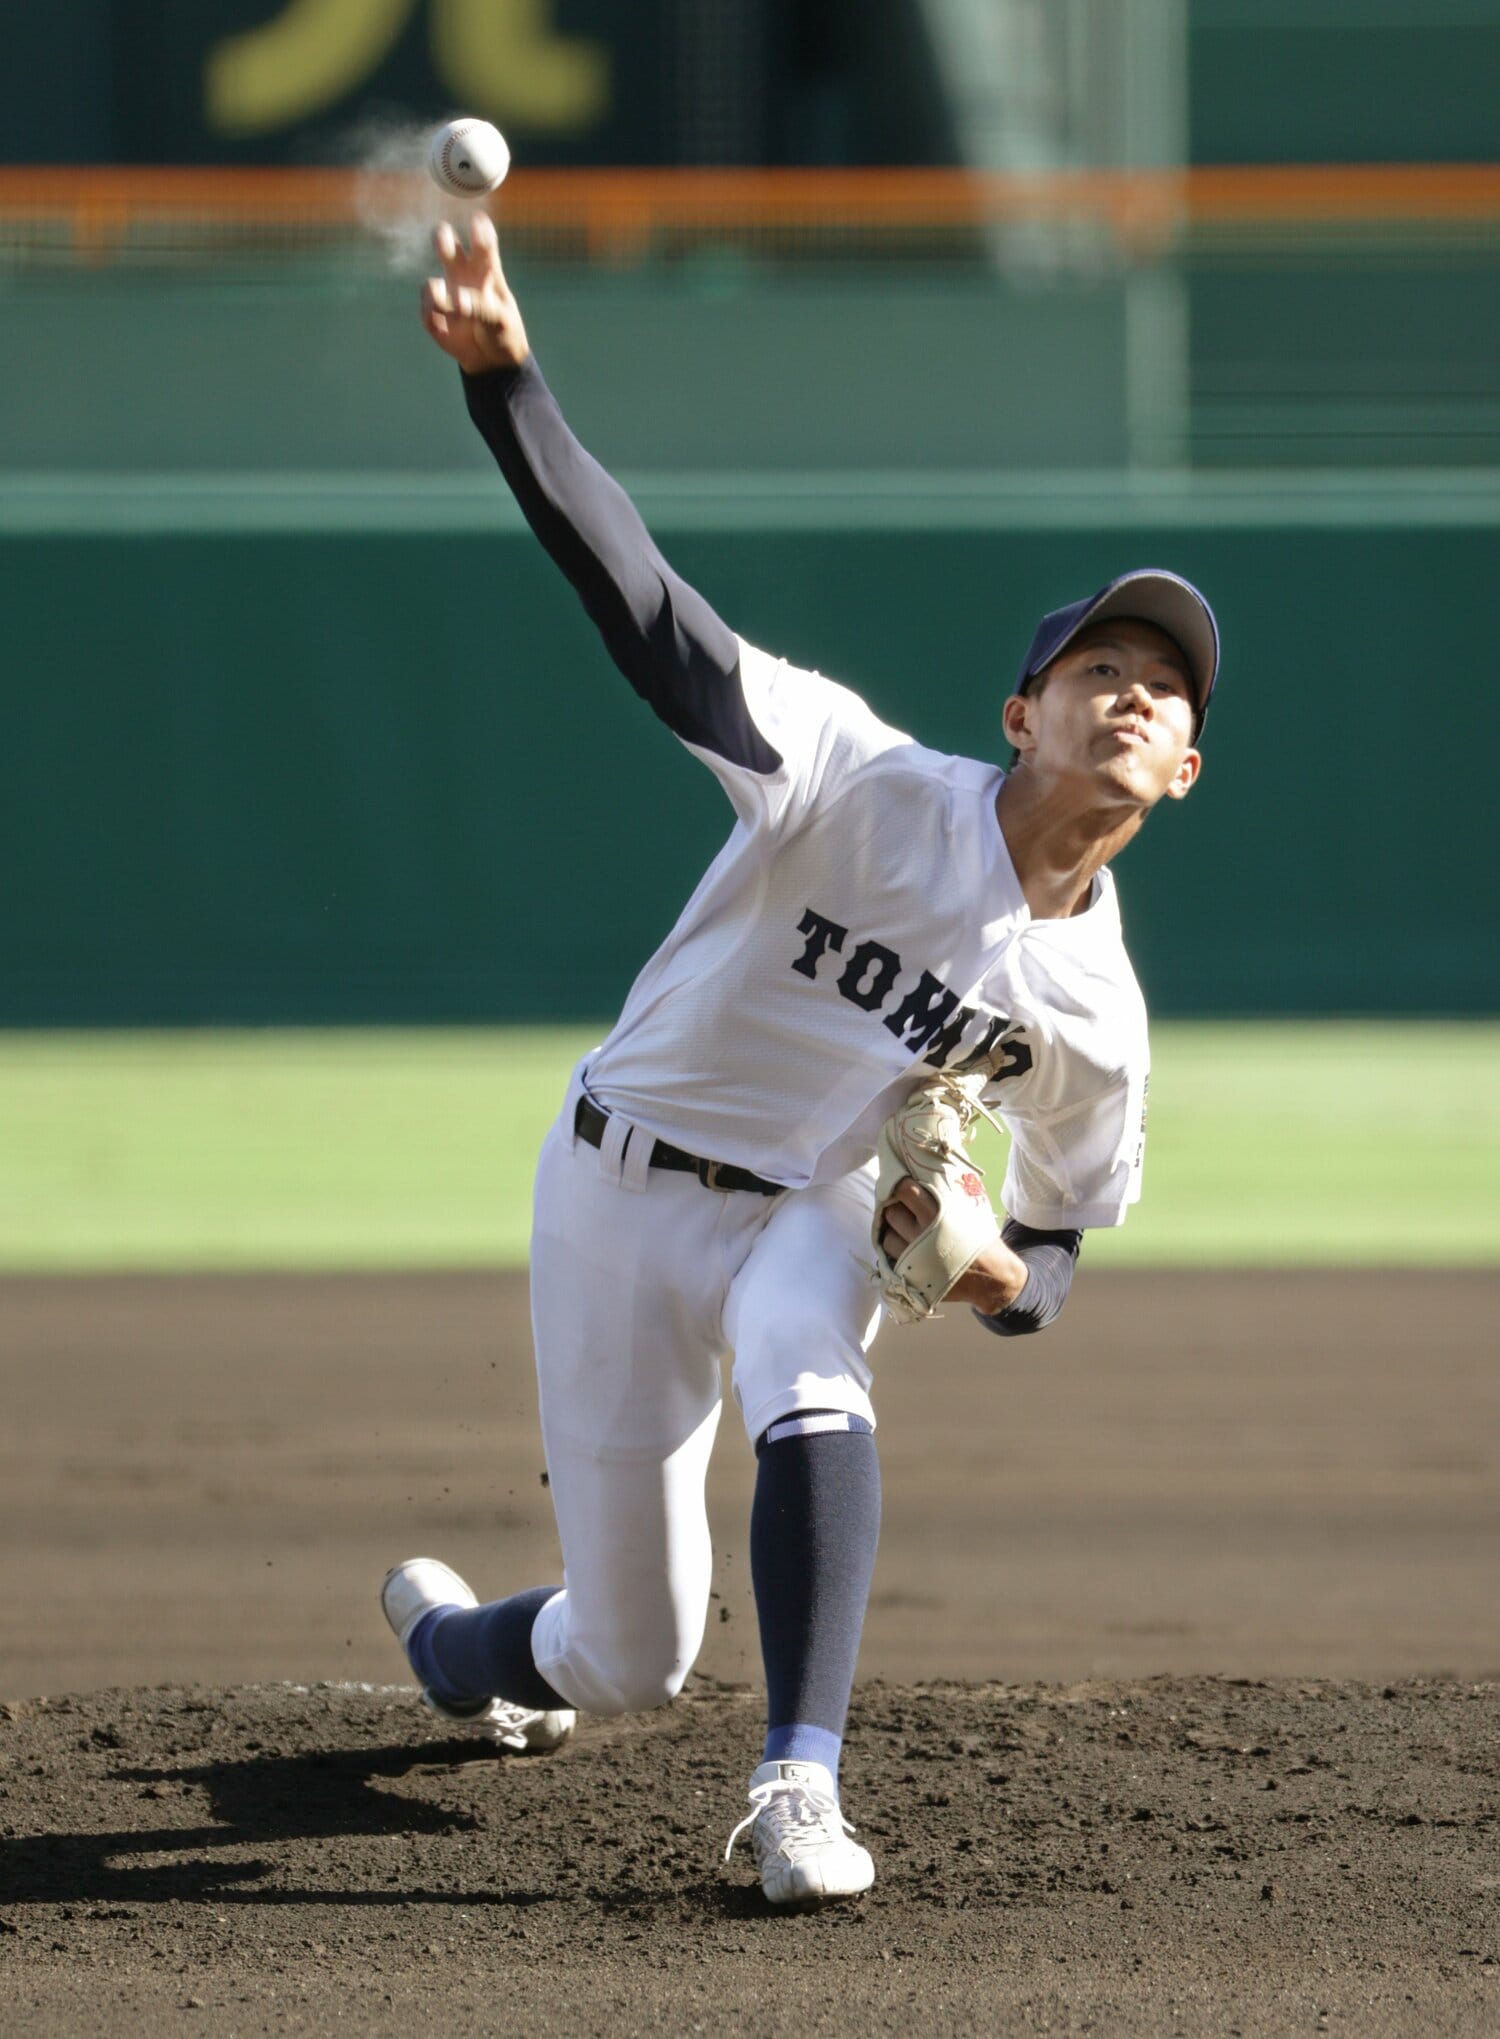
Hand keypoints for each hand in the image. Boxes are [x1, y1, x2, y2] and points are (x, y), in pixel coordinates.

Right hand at [420, 211, 529, 374]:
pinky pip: (427, 311)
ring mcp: (445, 290)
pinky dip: (437, 322)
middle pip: (448, 246)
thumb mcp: (501, 320)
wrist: (491, 360)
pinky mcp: (432, 311)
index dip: (480, 234)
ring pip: (432, 284)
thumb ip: (481, 307)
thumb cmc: (502, 332)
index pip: (483, 247)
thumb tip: (456, 301)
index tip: (479, 221)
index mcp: (486, 271)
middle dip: (442, 239)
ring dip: (440, 298)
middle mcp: (463, 274)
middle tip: (442, 239)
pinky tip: (450, 330)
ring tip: (460, 312)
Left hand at [877, 1176, 1027, 1313]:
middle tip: (904, 1209)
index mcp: (938, 1214)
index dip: (899, 1186)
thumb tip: (932, 1164)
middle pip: (891, 1213)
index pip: (904, 1190)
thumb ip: (948, 1189)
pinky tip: (907, 1248)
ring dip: (892, 1232)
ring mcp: (913, 1258)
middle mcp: (922, 1235)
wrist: (992, 1277)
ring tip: (905, 1231)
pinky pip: (889, 1259)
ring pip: (886, 1237)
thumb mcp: (970, 1208)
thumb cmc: (980, 1238)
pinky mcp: (910, 1276)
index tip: (902, 1186)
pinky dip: (895, 1252)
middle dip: (895, 1208)